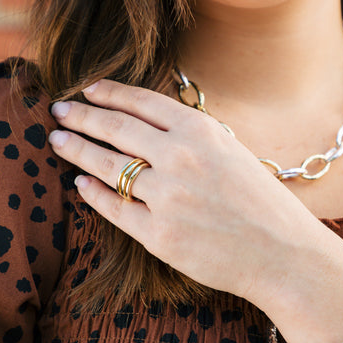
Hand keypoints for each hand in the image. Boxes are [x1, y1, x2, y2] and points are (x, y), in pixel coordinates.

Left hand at [48, 79, 342, 342]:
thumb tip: (147, 126)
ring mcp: (166, 197)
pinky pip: (114, 208)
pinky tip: (82, 183)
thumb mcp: (232, 153)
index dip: (109, 92)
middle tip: (60, 111)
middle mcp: (180, 158)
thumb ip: (192, 137)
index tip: (88, 89)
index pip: (142, 102)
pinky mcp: (158, 234)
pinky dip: (93, 192)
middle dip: (82, 116)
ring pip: (106, 166)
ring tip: (58, 142)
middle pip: (116, 128)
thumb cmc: (262, 202)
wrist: (283, 253)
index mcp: (202, 132)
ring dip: (77, 150)